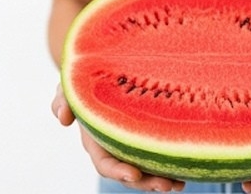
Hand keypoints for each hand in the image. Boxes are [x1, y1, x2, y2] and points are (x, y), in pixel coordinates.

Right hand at [52, 86, 185, 191]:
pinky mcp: (149, 136)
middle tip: (165, 185)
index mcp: (96, 141)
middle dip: (147, 182)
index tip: (134, 175)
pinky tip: (187, 167)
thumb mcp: (70, 86)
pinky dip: (171, 164)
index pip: (106, 164)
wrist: (104, 68)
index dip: (118, 172)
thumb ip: (63, 99)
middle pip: (130, 174)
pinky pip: (159, 155)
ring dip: (162, 179)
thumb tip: (62, 119)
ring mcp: (133, 145)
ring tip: (179, 184)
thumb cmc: (86, 79)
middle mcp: (115, 148)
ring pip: (147, 169)